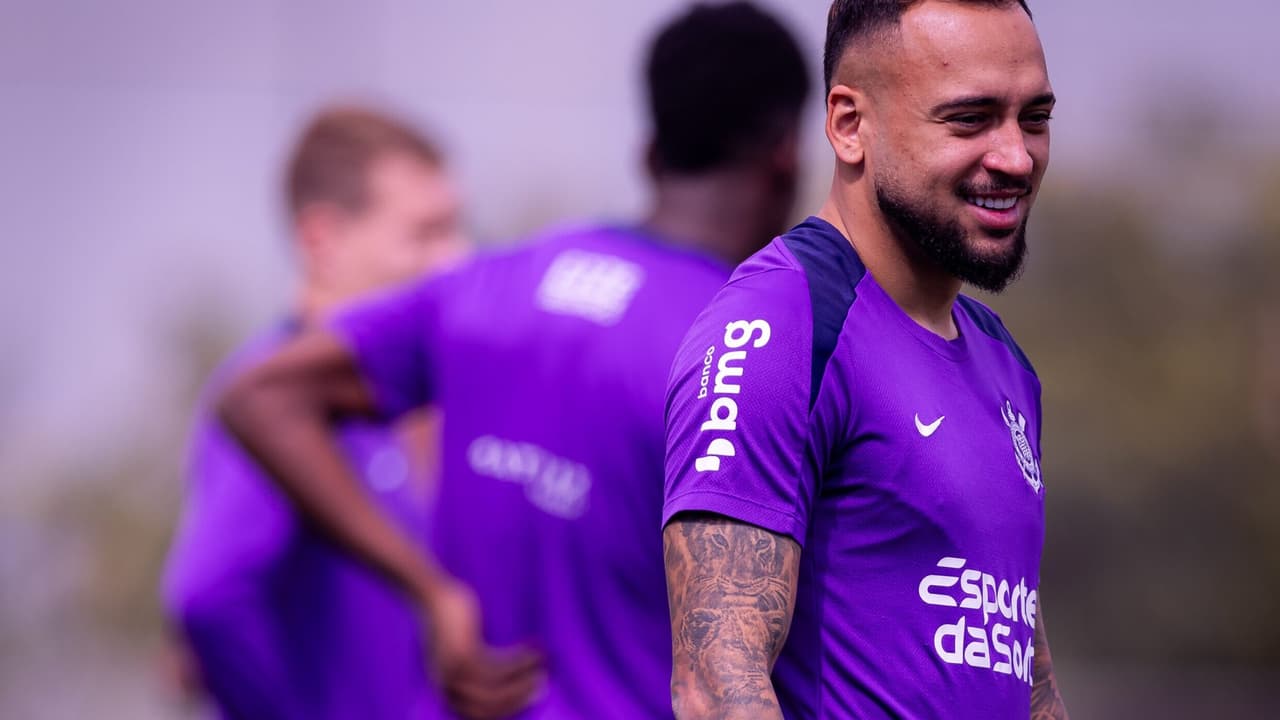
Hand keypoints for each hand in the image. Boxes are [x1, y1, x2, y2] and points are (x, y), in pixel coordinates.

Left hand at [424, 579, 543, 719]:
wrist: (431, 593)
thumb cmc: (448, 618)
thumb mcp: (458, 648)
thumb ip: (473, 666)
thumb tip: (507, 678)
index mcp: (444, 687)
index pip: (478, 713)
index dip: (507, 709)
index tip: (528, 699)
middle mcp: (448, 684)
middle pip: (489, 705)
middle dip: (519, 699)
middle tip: (542, 688)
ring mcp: (455, 671)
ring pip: (496, 689)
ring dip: (523, 682)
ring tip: (541, 669)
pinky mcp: (464, 654)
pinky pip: (499, 667)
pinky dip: (519, 662)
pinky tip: (532, 651)